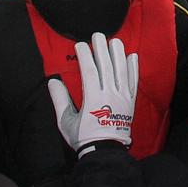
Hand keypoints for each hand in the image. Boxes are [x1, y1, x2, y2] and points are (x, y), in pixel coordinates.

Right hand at [47, 33, 138, 156]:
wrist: (105, 151)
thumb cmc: (83, 137)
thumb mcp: (66, 121)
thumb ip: (60, 100)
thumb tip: (53, 81)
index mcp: (93, 98)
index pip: (90, 71)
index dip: (85, 56)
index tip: (81, 44)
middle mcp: (110, 95)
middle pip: (107, 67)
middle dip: (102, 49)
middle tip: (98, 35)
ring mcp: (123, 98)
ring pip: (122, 71)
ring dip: (118, 54)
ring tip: (115, 41)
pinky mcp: (131, 102)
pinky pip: (134, 82)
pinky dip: (134, 68)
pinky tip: (132, 56)